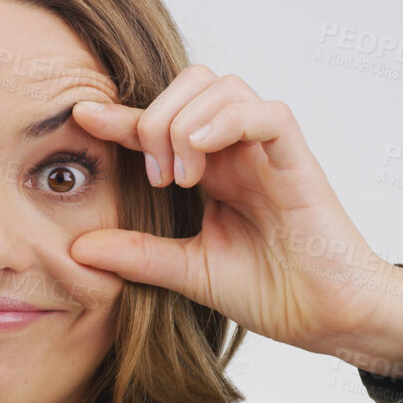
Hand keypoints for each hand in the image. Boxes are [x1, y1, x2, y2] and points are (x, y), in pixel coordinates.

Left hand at [66, 65, 402, 357]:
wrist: (328, 318)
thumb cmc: (274, 292)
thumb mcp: (188, 271)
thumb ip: (137, 254)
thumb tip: (75, 249)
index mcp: (212, 169)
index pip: (161, 123)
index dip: (120, 116)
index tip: (81, 117)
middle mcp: (238, 150)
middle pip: (192, 83)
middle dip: (157, 115)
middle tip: (155, 174)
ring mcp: (269, 151)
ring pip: (225, 87)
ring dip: (187, 122)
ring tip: (180, 176)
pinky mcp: (298, 160)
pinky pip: (267, 113)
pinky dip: (229, 120)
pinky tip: (202, 154)